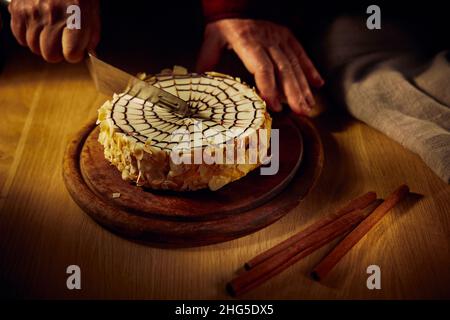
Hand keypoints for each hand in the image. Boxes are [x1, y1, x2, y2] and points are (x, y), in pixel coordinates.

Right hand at [9, 0, 99, 62]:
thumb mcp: (92, 11)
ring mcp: (32, 12)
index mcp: (75, 16)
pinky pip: (19, 35)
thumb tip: (87, 53)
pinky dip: (27, 36)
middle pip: (49, 54)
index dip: (74, 55)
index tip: (74, 50)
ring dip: (42, 44)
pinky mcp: (18, 8)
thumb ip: (91, 35)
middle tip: (61, 44)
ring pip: (33, 46)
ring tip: (49, 34)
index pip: (71, 53)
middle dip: (57, 53)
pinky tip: (37, 28)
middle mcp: (52, 15)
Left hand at [196, 19, 323, 113]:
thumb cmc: (224, 23)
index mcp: (248, 42)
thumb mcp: (212, 38)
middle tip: (301, 112)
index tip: (275, 105)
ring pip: (295, 64)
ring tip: (308, 106)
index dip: (269, 87)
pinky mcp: (288, 36)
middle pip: (283, 69)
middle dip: (293, 93)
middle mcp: (268, 40)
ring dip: (303, 87)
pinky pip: (301, 54)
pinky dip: (310, 69)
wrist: (238, 1)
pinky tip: (317, 84)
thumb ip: (208, 60)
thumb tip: (199, 83)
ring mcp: (280, 38)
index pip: (262, 67)